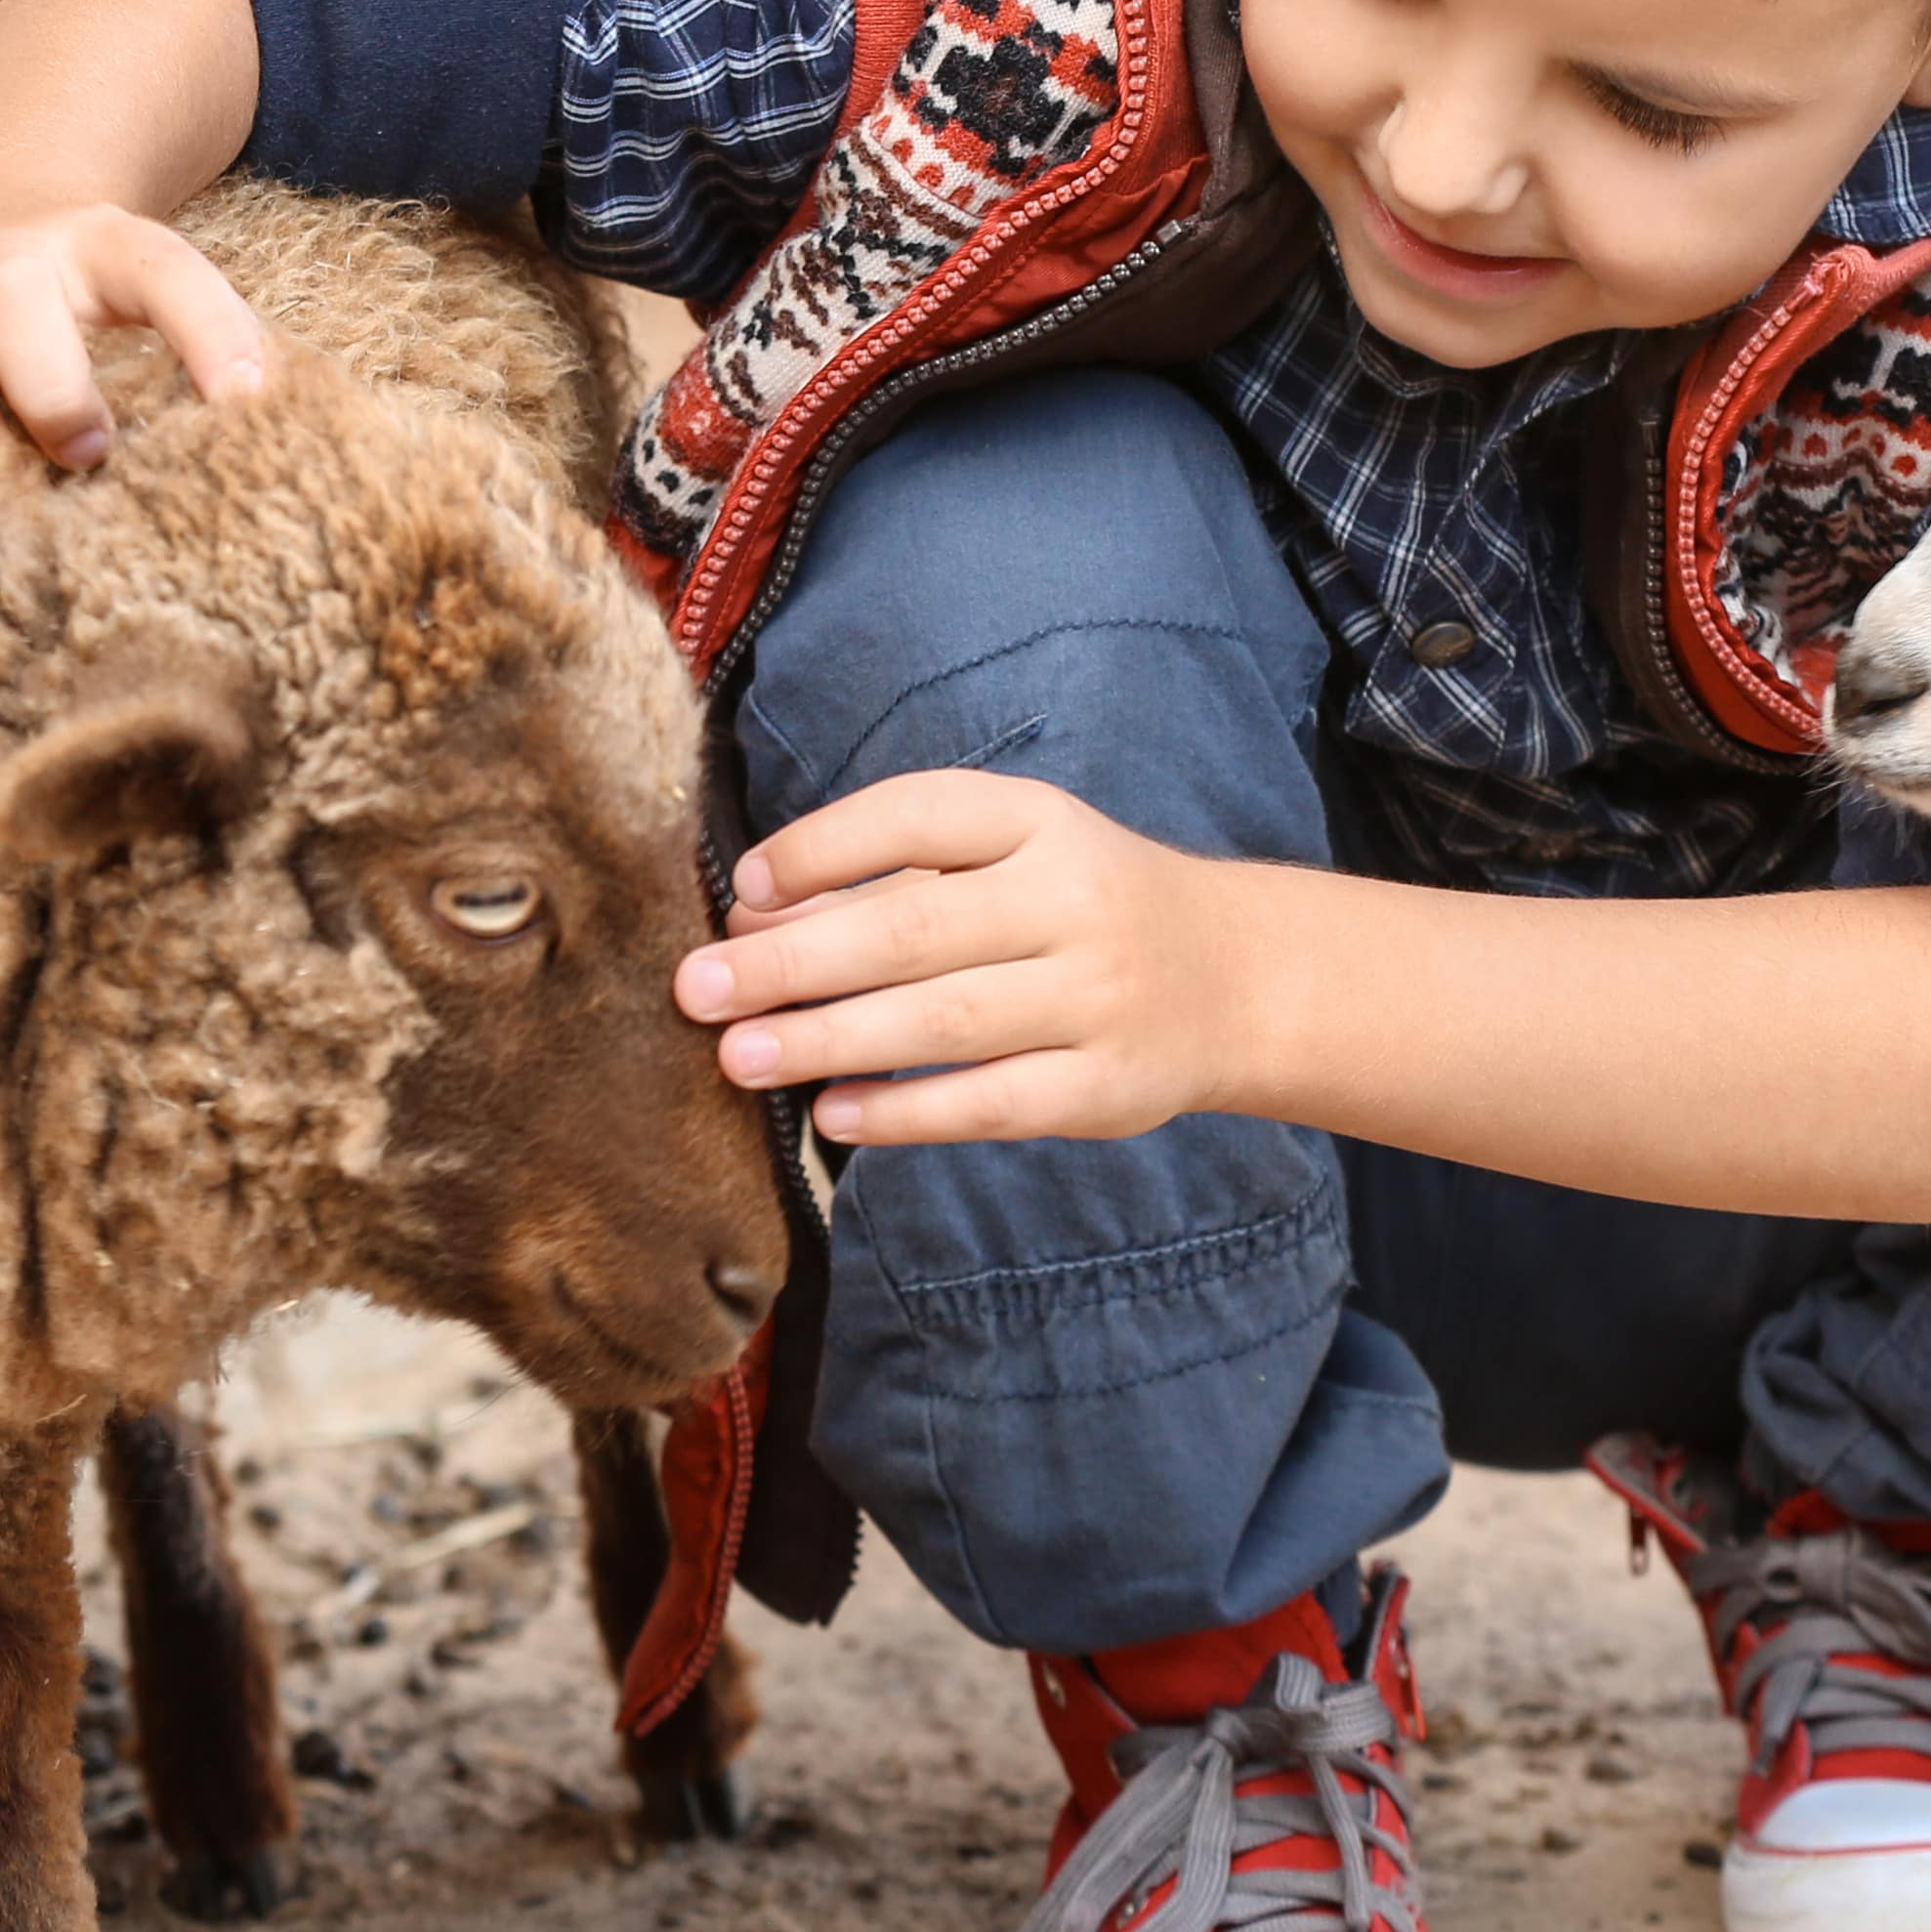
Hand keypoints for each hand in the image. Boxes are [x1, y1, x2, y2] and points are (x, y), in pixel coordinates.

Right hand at [0, 202, 268, 467]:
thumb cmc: (91, 291)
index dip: (209, 332)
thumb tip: (275, 440)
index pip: (164, 271)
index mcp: (99, 244)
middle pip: (12, 299)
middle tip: (90, 452)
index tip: (248, 402)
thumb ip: (210, 344)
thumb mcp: (154, 288)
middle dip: (53, 387)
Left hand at [674, 772, 1256, 1144]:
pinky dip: (905, 1114)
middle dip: (794, 961)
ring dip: (829, 1040)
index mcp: (1042, 821)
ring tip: (738, 1056)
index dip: (821, 848)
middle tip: (696, 989)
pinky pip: (990, 1105)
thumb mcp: (1013, 855)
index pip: (918, 815)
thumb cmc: (1080, 906)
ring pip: (944, 1022)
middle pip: (914, 929)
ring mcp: (1096, 998)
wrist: (1234, 978)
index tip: (742, 888)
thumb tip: (753, 917)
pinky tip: (832, 1116)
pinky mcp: (1105, 1088)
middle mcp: (1074, 901)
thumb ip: (894, 875)